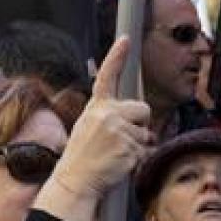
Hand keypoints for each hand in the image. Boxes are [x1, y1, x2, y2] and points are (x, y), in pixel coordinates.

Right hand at [49, 38, 153, 198]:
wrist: (75, 180)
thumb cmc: (82, 157)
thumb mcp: (88, 128)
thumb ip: (109, 116)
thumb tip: (136, 114)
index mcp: (95, 108)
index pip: (107, 76)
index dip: (117, 56)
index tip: (126, 39)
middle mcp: (107, 114)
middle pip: (141, 108)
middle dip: (139, 122)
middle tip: (123, 137)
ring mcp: (119, 130)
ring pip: (146, 132)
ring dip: (137, 144)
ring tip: (116, 154)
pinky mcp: (129, 147)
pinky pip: (145, 149)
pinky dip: (137, 159)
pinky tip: (119, 163)